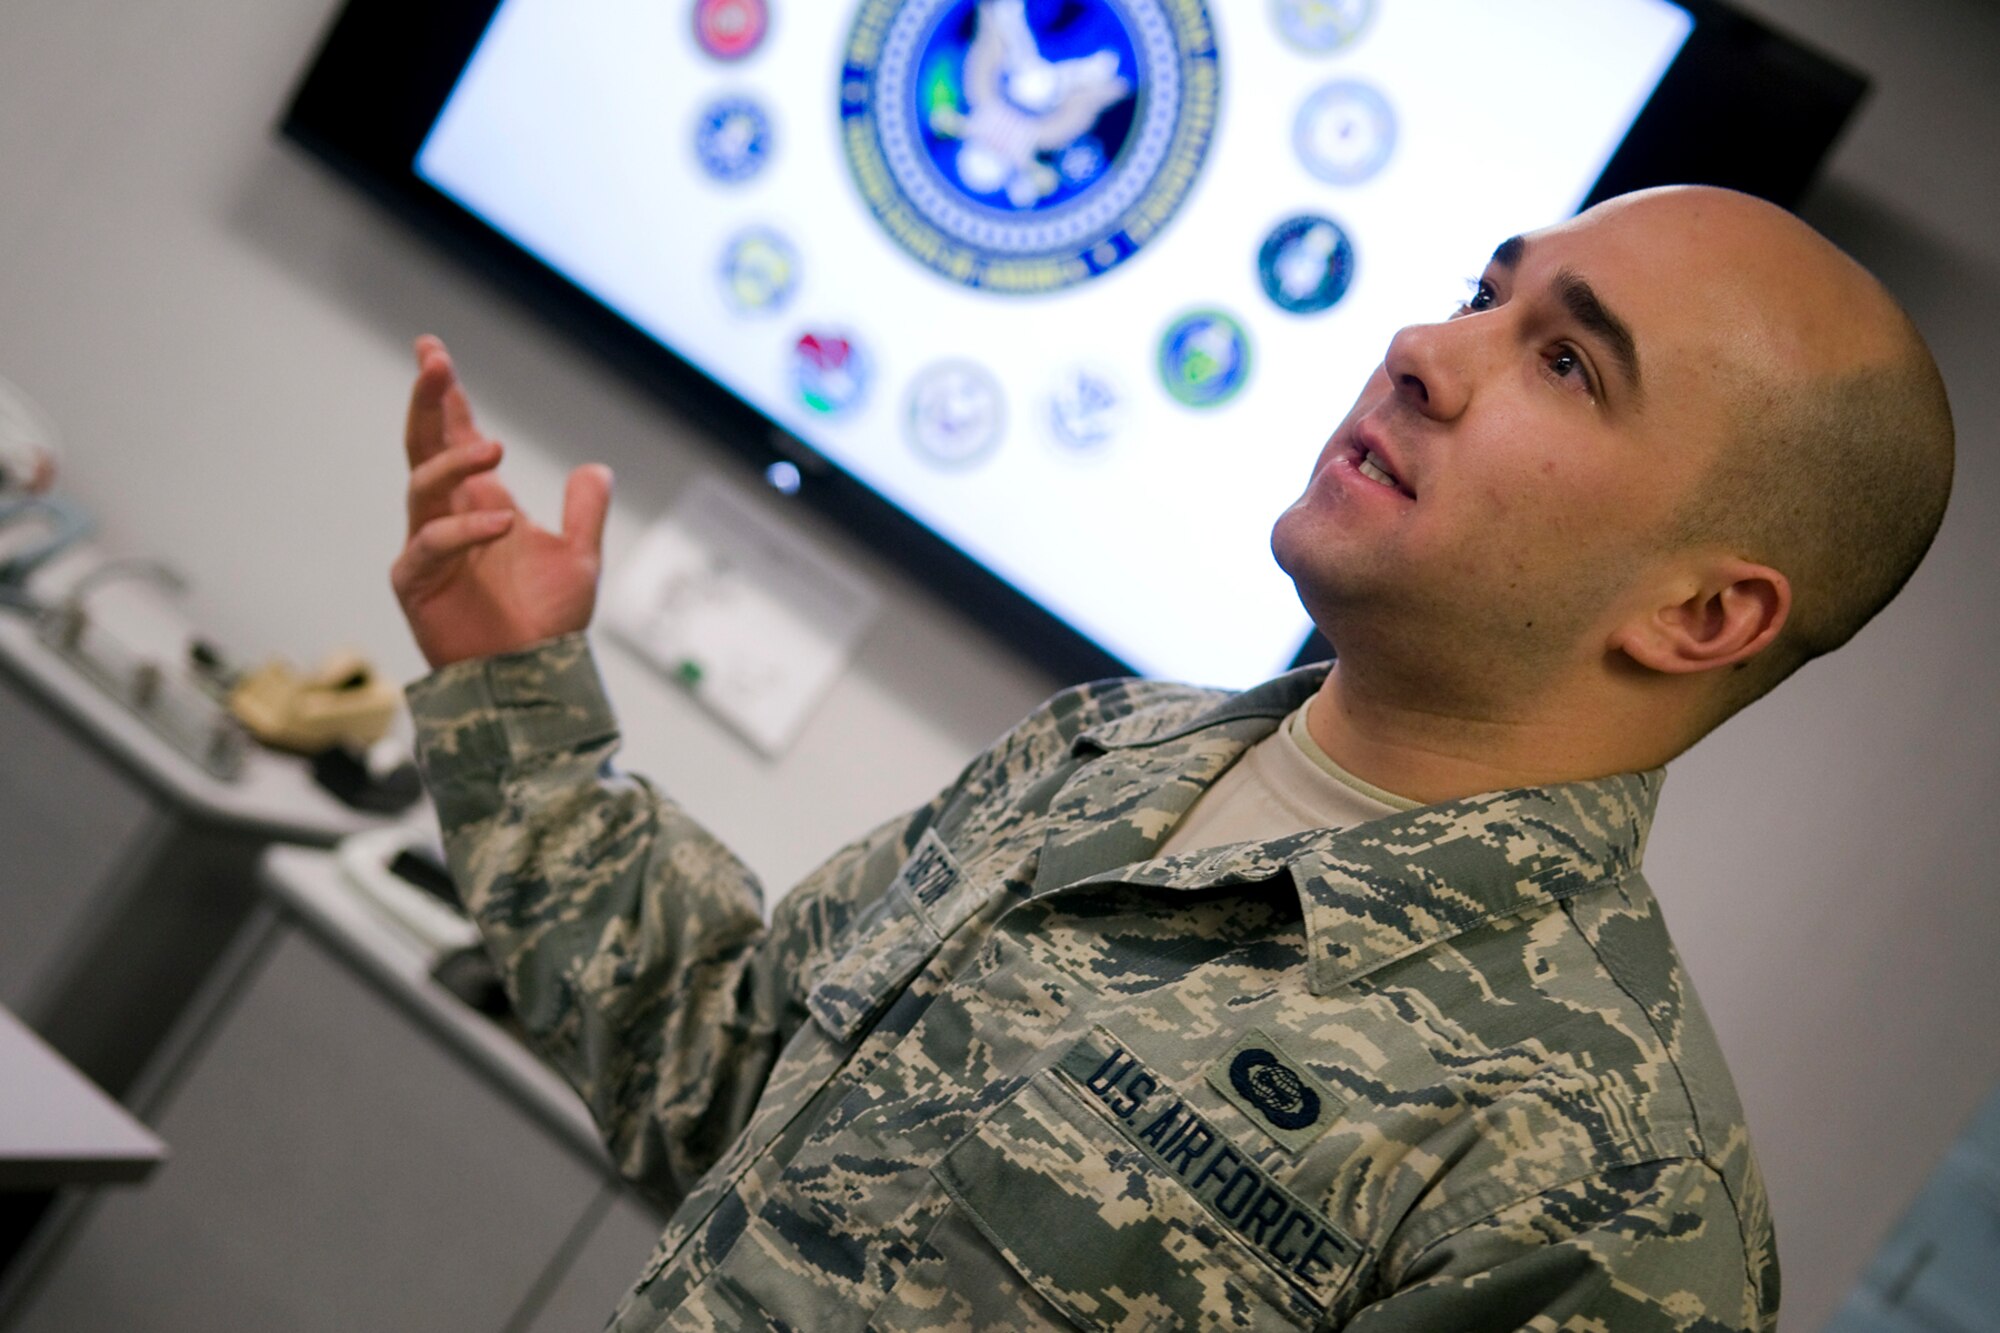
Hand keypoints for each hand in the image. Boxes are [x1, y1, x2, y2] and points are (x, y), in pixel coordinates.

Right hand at [391, 335, 612, 669]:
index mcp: (480, 503)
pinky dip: (465, 530)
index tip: (433, 351)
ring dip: (452, 461)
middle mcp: (448, 517)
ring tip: (493, 447)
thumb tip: (595, 468)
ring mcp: (427, 549)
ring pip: (421, 485)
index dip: (444, 397)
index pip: (455, 438)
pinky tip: (502, 523)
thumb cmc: (546, 624)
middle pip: (425, 446)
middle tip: (435, 362)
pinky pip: (431, 543)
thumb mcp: (580, 558)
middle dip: (429, 402)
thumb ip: (585, 511)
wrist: (534, 679)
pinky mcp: (416, 582)